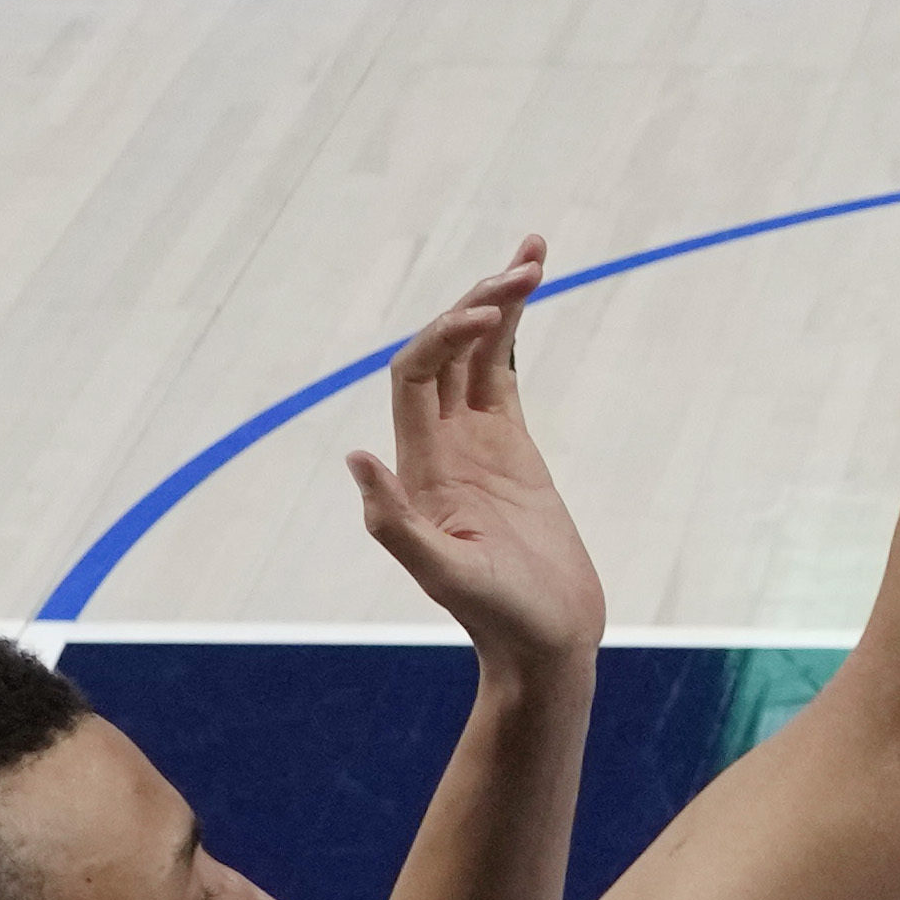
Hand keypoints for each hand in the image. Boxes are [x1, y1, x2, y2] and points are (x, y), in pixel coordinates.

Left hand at [344, 241, 603, 675]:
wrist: (544, 644)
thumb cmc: (501, 618)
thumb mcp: (446, 577)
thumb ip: (397, 523)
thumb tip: (356, 458)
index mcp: (421, 466)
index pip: (418, 374)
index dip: (446, 335)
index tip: (490, 315)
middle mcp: (441, 445)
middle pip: (447, 349)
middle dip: (480, 300)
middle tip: (527, 261)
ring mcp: (477, 445)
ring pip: (478, 354)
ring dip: (499, 303)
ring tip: (533, 254)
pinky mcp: (513, 451)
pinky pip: (503, 377)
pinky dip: (513, 335)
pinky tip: (526, 296)